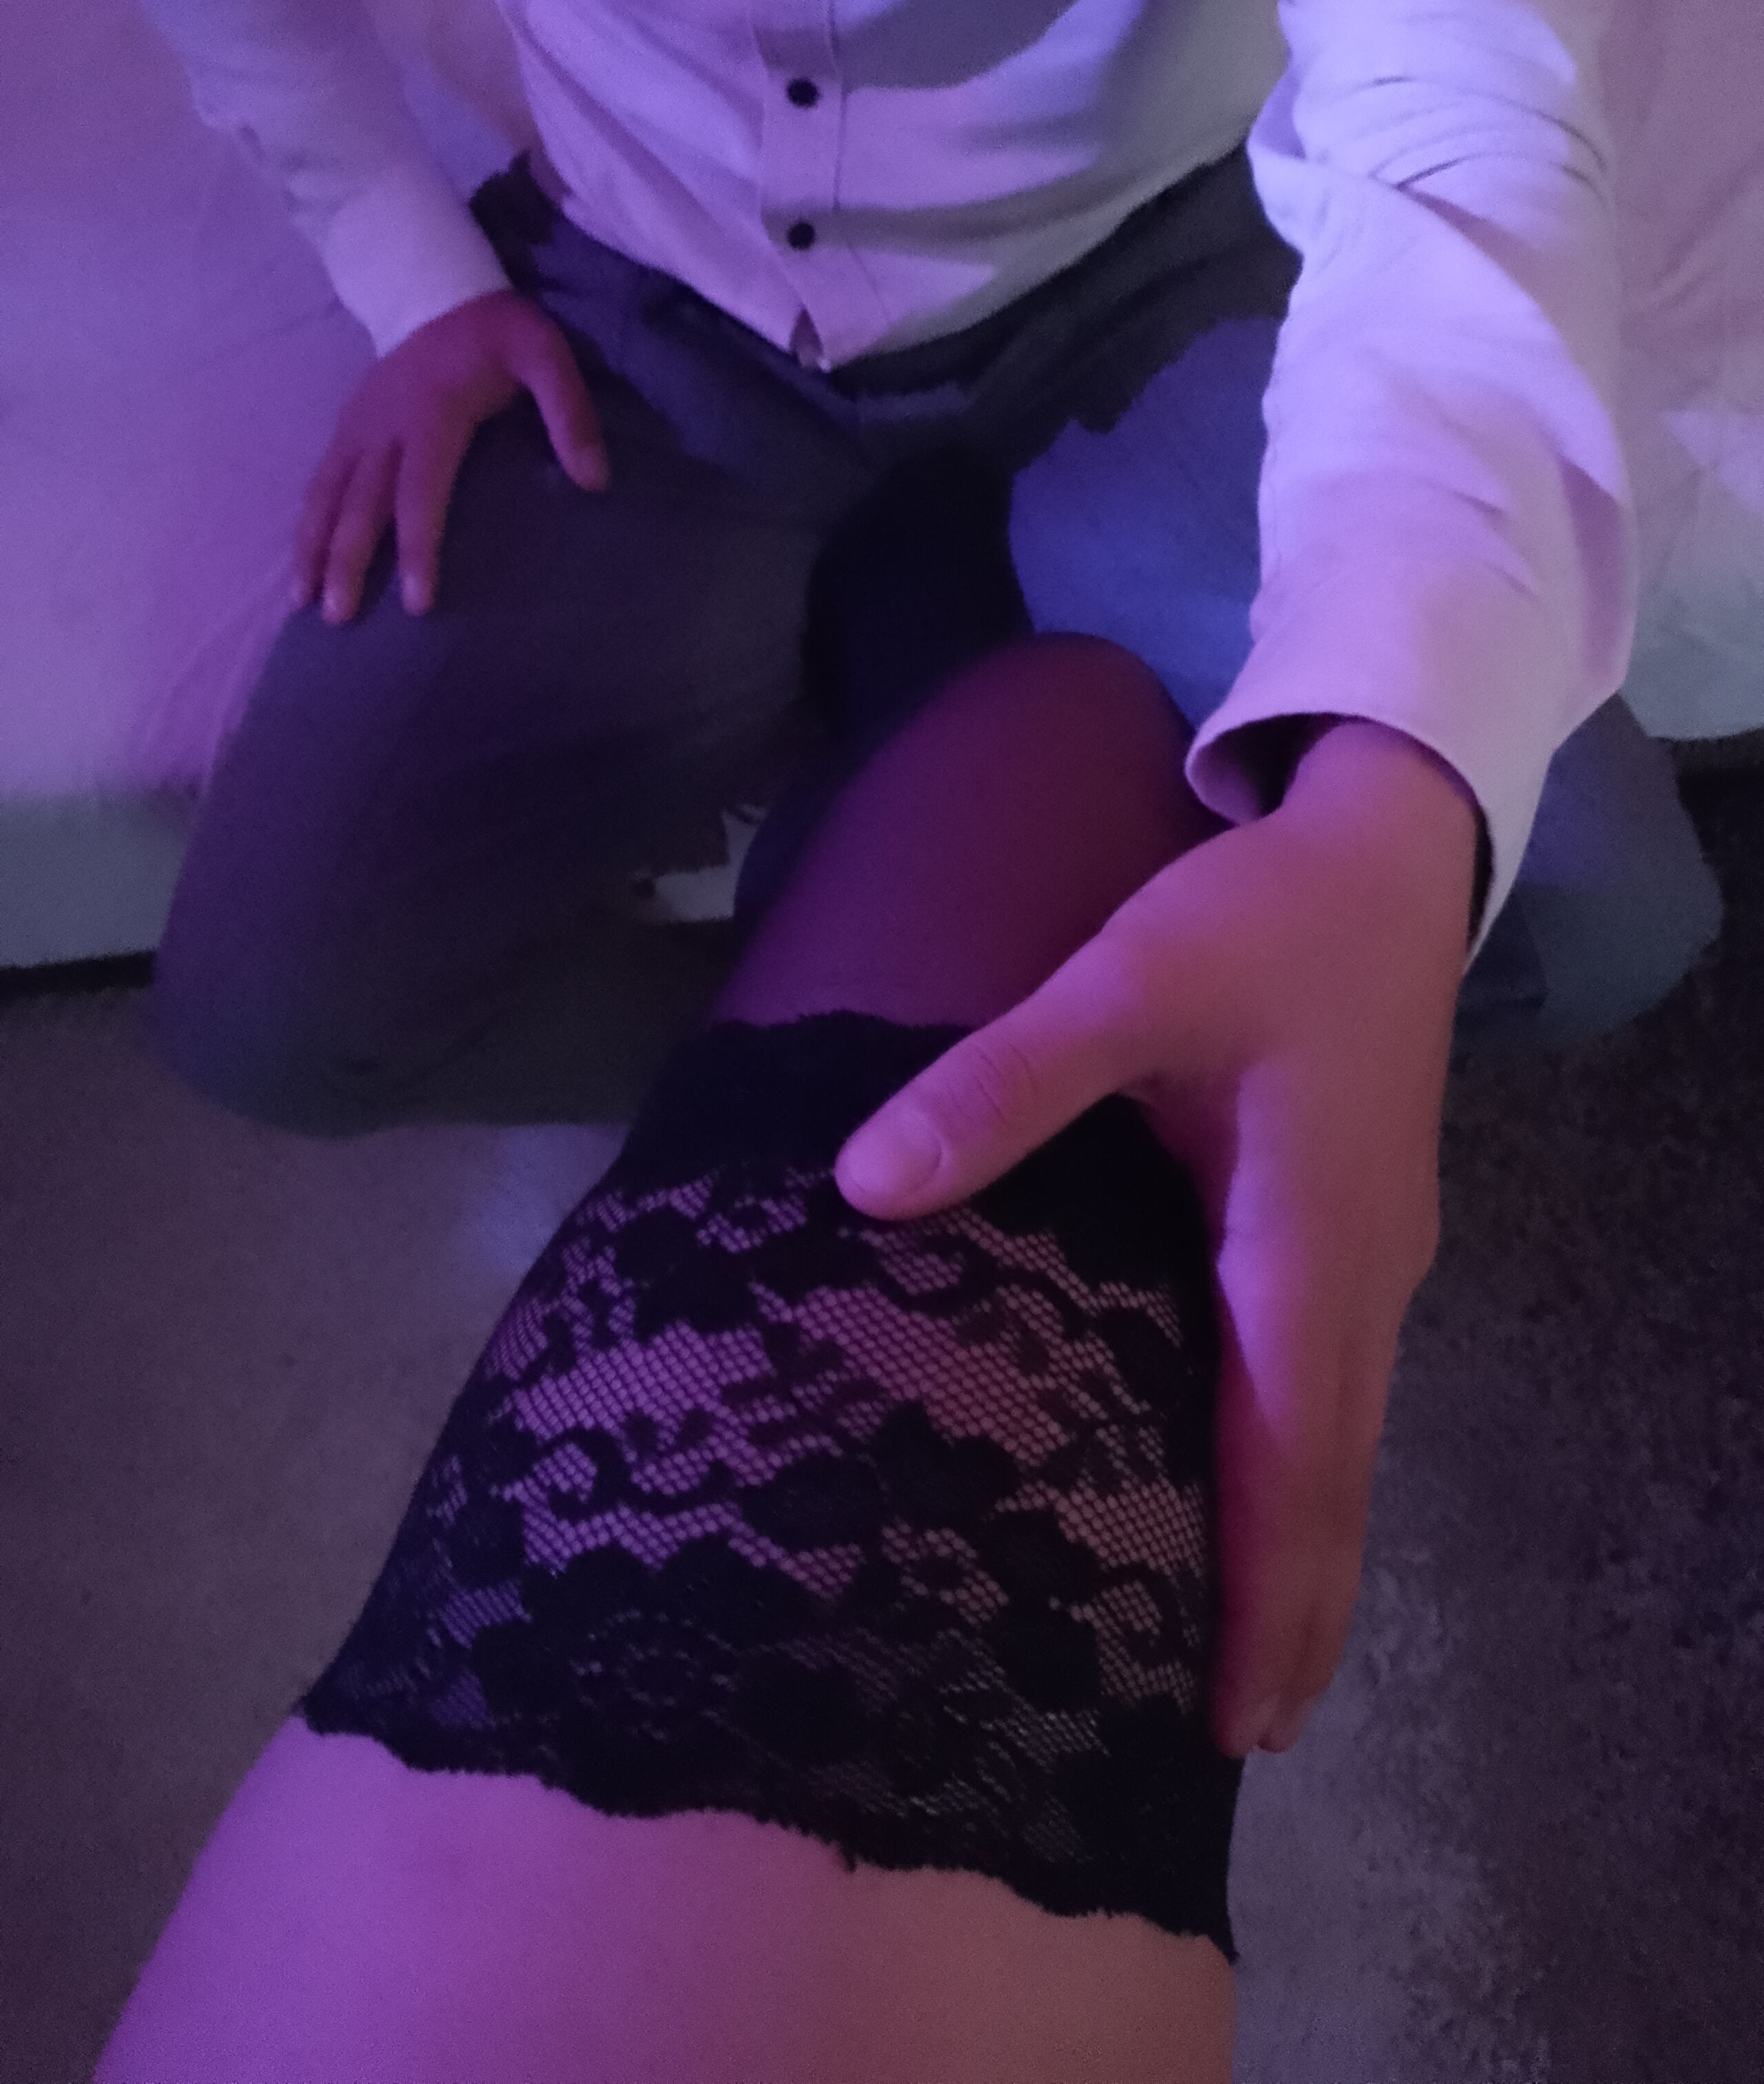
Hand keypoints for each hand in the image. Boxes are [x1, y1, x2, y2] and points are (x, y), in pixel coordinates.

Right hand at [293, 287, 610, 623]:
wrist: (436, 283)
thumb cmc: (496, 330)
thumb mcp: (546, 354)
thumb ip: (570, 413)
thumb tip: (595, 481)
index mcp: (431, 414)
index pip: (420, 493)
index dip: (418, 549)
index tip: (418, 602)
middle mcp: (383, 426)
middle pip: (360, 504)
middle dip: (347, 563)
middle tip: (340, 619)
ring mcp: (357, 426)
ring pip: (326, 495)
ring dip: (312, 549)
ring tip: (302, 603)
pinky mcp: (346, 426)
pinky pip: (320, 480)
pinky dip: (306, 522)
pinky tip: (302, 561)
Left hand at [833, 719, 1478, 1758]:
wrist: (1388, 852)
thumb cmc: (1260, 921)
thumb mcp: (1127, 982)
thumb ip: (1001, 1080)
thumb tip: (865, 1184)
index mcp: (1309, 1245)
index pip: (1294, 1459)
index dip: (1268, 1592)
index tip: (1234, 1718)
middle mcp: (1360, 1278)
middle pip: (1333, 1482)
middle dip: (1291, 1613)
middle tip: (1226, 1737)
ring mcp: (1372, 1260)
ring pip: (1339, 1443)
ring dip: (1297, 1552)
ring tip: (1233, 1661)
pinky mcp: (1357, 1230)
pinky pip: (1329, 1390)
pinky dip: (1297, 1475)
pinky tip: (1247, 1498)